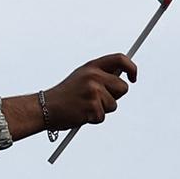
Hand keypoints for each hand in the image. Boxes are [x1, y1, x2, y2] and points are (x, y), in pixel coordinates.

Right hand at [3, 53, 137, 137]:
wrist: (45, 107)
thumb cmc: (66, 95)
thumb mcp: (82, 77)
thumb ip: (101, 75)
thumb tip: (124, 75)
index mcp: (92, 66)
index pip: (120, 59)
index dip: (131, 67)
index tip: (134, 77)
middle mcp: (94, 76)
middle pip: (123, 87)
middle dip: (115, 96)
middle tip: (97, 99)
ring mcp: (93, 92)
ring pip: (114, 104)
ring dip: (102, 109)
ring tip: (84, 106)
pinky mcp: (92, 107)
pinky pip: (103, 116)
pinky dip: (94, 119)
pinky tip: (81, 114)